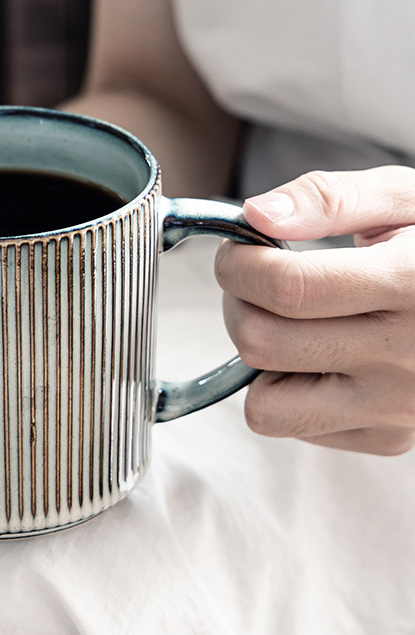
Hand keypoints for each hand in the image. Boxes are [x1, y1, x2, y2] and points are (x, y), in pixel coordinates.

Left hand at [215, 166, 414, 454]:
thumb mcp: (405, 196)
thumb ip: (328, 198)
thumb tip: (255, 214)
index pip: (287, 288)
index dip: (238, 264)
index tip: (237, 250)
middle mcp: (410, 357)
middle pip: (263, 343)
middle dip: (239, 302)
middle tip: (256, 281)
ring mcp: (400, 408)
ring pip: (267, 405)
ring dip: (258, 357)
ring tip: (289, 321)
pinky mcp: (390, 438)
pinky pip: (294, 426)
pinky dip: (289, 390)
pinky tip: (322, 354)